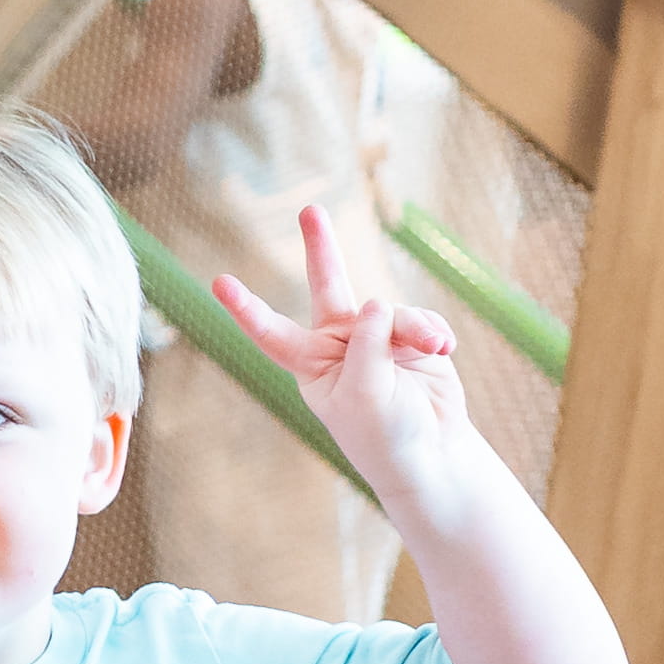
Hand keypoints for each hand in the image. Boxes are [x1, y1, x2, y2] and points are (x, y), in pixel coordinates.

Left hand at [213, 200, 472, 504]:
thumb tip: (375, 301)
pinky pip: (421, 319)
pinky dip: (433, 332)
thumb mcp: (367, 396)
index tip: (219, 283)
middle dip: (321, 248)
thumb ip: (367, 348)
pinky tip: (444, 351)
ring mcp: (376, 337)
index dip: (247, 309)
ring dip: (415, 328)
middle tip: (310, 210)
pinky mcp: (412, 337)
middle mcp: (339, 344)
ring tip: (434, 349)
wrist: (432, 454)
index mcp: (311, 365)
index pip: (273, 334)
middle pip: (327, 287)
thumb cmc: (386, 436)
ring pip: (390, 311)